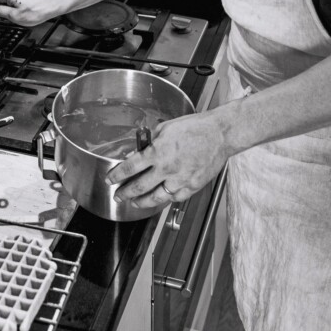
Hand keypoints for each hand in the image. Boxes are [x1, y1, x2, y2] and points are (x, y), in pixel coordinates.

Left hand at [106, 109, 229, 210]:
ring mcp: (180, 180)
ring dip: (141, 202)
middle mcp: (166, 168)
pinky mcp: (192, 186)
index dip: (116, 175)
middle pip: (139, 187)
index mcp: (157, 152)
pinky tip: (158, 199)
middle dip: (124, 193)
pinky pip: (174, 198)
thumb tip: (139, 150)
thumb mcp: (165, 128)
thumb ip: (151, 141)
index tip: (110, 179)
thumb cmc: (195, 128)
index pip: (129, 168)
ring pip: (155, 198)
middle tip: (118, 196)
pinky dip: (164, 200)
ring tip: (134, 202)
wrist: (220, 134)